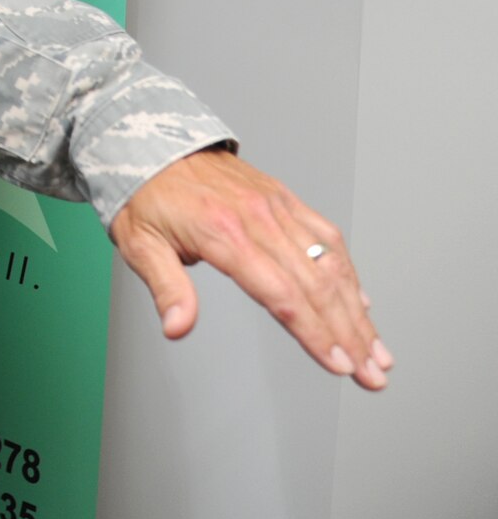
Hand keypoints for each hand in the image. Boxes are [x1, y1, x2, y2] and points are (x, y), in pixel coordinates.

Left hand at [110, 147, 390, 389]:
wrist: (152, 142)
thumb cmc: (144, 194)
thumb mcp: (140, 244)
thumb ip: (165, 288)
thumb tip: (177, 328)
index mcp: (225, 234)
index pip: (283, 295)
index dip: (315, 334)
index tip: (339, 365)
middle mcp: (260, 218)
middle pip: (317, 286)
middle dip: (350, 336)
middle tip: (373, 376)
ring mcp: (277, 206)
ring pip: (331, 264)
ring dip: (357, 312)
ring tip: (378, 351)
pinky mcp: (284, 198)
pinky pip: (326, 236)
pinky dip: (348, 271)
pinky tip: (360, 303)